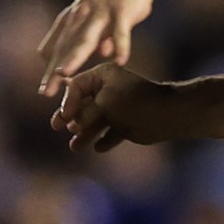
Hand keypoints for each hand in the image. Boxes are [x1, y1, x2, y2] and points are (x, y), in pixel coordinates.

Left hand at [37, 0, 157, 95]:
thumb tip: (103, 54)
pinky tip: (118, 61)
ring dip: (75, 56)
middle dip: (54, 70)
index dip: (51, 68)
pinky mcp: (122, 10)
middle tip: (45, 92)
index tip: (44, 89)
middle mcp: (82, 15)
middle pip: (66, 47)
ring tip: (65, 74)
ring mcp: (101, 12)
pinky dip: (120, 45)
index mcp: (74, 17)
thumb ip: (100, 36)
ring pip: (86, 38)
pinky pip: (120, 31)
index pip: (57, 47)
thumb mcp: (102, 18)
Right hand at [50, 64, 170, 152]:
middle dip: (71, 118)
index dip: (67, 102)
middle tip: (56, 127)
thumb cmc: (133, 103)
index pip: (76, 87)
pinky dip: (105, 140)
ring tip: (76, 147)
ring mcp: (118, 107)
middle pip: (83, 105)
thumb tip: (70, 124)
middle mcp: (108, 89)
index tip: (64, 117)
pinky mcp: (127, 124)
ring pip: (95, 121)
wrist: (167, 115)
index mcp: (103, 76)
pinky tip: (99, 148)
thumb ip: (84, 114)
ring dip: (85, 133)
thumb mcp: (103, 105)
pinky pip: (111, 132)